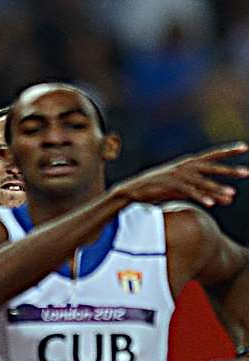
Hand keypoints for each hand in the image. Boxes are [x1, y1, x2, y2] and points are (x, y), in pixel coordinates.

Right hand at [112, 143, 248, 208]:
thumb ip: (206, 191)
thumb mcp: (183, 188)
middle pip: (211, 167)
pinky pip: (189, 192)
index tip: (244, 147)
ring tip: (231, 194)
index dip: (228, 150)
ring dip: (217, 188)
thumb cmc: (159, 188)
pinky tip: (211, 204)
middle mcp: (185, 166)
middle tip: (246, 173)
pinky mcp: (170, 186)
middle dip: (229, 170)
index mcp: (188, 163)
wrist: (133, 190)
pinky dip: (200, 197)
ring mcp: (177, 176)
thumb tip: (229, 198)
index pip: (212, 155)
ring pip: (202, 182)